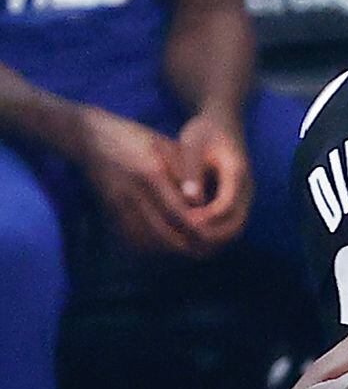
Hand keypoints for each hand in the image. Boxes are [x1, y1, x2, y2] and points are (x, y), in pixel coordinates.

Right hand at [74, 107, 216, 256]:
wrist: (92, 138)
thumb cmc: (138, 139)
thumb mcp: (167, 147)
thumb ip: (186, 173)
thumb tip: (203, 203)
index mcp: (152, 173)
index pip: (179, 213)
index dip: (198, 229)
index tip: (215, 233)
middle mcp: (132, 192)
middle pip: (163, 234)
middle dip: (187, 245)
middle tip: (207, 248)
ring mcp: (118, 204)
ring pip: (146, 240)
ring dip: (168, 249)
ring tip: (191, 249)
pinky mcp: (110, 210)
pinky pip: (130, 236)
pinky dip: (149, 245)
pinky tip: (165, 244)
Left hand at [174, 112, 251, 250]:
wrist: (224, 122)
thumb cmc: (206, 130)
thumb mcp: (193, 144)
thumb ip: (192, 170)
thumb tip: (190, 198)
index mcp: (237, 174)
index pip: (226, 207)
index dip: (205, 220)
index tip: (183, 222)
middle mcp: (246, 188)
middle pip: (235, 225)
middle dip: (210, 237)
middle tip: (181, 238)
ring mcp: (244, 195)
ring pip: (234, 229)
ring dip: (211, 239)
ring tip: (184, 239)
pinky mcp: (237, 199)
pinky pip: (229, 224)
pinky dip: (213, 234)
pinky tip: (189, 232)